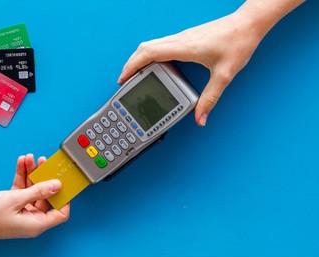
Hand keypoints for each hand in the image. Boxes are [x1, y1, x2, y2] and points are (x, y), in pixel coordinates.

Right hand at [0, 154, 69, 256]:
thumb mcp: (17, 199)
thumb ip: (38, 191)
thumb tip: (56, 185)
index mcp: (38, 223)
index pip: (61, 213)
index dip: (64, 198)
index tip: (64, 183)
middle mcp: (32, 219)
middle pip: (46, 196)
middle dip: (44, 178)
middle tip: (44, 163)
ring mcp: (22, 212)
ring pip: (32, 190)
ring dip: (31, 173)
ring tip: (30, 158)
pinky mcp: (12, 205)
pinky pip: (21, 189)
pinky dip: (21, 177)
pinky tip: (21, 163)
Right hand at [118, 0, 304, 125]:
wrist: (248, 24)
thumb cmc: (237, 42)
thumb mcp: (224, 75)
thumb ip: (210, 99)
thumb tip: (201, 117)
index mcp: (184, 47)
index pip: (148, 53)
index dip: (132, 66)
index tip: (123, 78)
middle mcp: (179, 40)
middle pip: (144, 48)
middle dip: (131, 63)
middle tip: (125, 79)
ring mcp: (182, 38)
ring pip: (151, 44)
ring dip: (139, 58)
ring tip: (136, 73)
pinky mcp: (187, 38)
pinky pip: (161, 44)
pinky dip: (150, 54)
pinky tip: (155, 65)